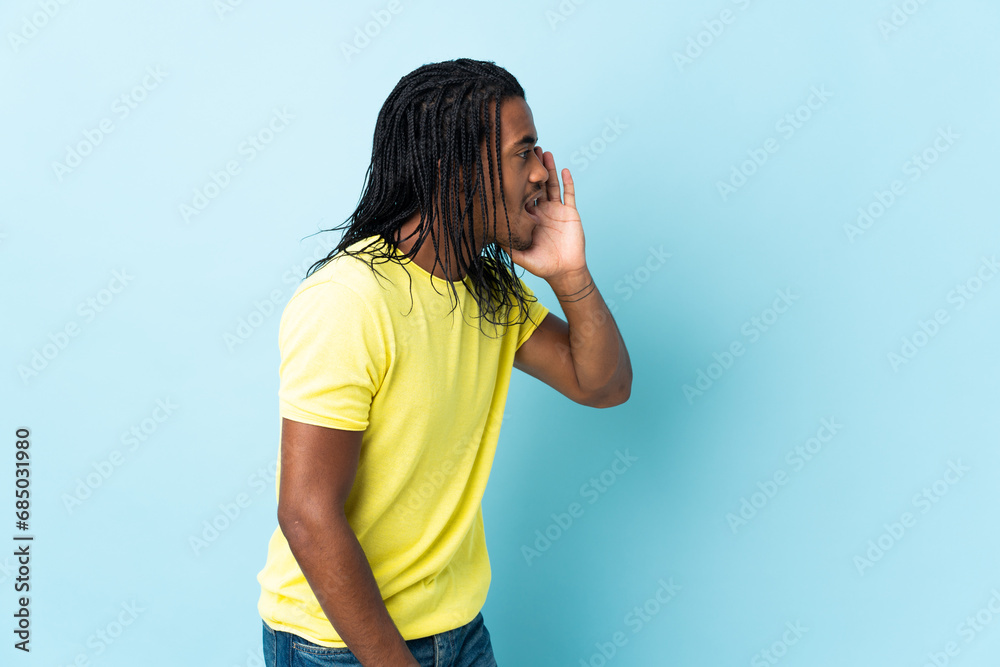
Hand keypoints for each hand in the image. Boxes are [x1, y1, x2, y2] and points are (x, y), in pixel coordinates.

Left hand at [507, 147, 586, 281]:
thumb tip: (491, 239)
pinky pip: (569, 194)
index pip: (522, 195)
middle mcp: (542, 211)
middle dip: (533, 168)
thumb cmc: (542, 265)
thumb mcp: (521, 257)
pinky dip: (568, 181)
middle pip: (536, 184)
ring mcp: (556, 210)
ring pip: (552, 185)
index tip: (511, 166)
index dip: (518, 181)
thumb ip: (508, 248)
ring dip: (549, 169)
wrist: (565, 271)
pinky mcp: (570, 212)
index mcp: (529, 218)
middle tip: (527, 150)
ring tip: (544, 152)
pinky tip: (564, 169)